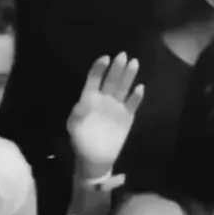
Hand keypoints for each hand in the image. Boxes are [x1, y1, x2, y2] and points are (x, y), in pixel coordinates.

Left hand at [67, 52, 143, 179]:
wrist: (94, 159)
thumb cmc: (81, 141)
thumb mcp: (73, 126)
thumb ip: (77, 112)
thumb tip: (82, 102)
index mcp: (89, 98)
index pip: (94, 78)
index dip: (99, 68)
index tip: (105, 59)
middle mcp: (104, 99)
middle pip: (111, 80)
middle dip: (117, 68)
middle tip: (123, 55)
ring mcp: (116, 107)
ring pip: (123, 88)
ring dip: (128, 76)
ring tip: (134, 63)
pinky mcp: (127, 117)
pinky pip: (132, 105)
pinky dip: (136, 97)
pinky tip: (140, 88)